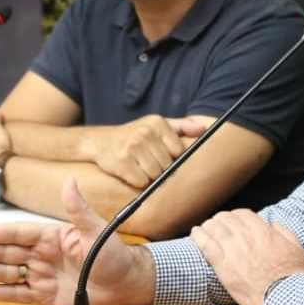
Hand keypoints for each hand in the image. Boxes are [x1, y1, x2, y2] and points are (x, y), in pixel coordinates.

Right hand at [0, 178, 156, 304]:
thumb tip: (69, 182)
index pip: (17, 233)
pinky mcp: (43, 296)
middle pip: (4, 252)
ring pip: (4, 272)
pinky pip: (15, 294)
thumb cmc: (114, 254)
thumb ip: (78, 208)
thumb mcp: (96, 229)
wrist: (126, 284)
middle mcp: (41, 254)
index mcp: (51, 235)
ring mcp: (40, 275)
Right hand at [86, 115, 206, 188]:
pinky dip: (138, 182)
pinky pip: (141, 182)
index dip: (172, 158)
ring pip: (155, 175)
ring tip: (139, 167)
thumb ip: (181, 126)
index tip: (161, 155)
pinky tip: (131, 173)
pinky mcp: (122, 163)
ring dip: (149, 176)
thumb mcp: (157, 125)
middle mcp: (145, 133)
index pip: (179, 151)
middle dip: (160, 168)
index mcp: (157, 123)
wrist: (101, 141)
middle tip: (147, 162)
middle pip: (167, 165)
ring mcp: (132, 147)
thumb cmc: (134, 135)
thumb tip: (203, 130)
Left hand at [191, 209, 303, 304]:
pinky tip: (194, 233)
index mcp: (264, 232)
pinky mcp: (224, 268)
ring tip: (205, 228)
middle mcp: (246, 238)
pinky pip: (206, 246)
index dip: (236, 215)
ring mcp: (233, 252)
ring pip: (214, 229)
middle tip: (217, 224)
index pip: (243, 214)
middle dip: (221, 219)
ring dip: (208, 226)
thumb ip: (285, 233)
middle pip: (226, 219)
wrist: (287, 298)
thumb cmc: (295, 276)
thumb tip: (276, 223)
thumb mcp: (297, 249)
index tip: (233, 220)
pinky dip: (198, 237)